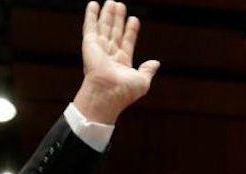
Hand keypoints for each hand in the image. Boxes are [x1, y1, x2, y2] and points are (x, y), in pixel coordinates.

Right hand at [71, 1, 159, 123]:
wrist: (108, 93)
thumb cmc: (124, 91)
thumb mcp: (142, 81)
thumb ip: (148, 70)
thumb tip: (156, 63)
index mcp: (122, 63)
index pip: (127, 42)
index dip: (131, 31)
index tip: (134, 19)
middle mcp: (109, 55)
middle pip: (115, 32)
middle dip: (118, 19)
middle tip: (120, 5)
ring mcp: (99, 48)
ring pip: (104, 27)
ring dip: (108, 14)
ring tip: (112, 1)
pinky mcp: (89, 44)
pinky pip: (90, 26)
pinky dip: (91, 15)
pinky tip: (93, 4)